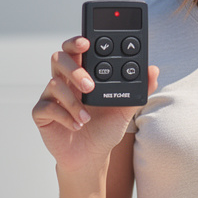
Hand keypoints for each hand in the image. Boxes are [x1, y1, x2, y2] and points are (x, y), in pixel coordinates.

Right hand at [31, 35, 157, 170]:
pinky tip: (77, 125)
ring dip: (73, 101)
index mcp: (82, 73)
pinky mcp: (43, 114)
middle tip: (89, 85)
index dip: (77, 41)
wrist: (92, 156)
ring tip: (87, 117)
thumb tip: (154, 70)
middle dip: (74, 68)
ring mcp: (52, 97)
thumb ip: (139, 90)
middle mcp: (65, 81)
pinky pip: (46, 108)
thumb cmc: (105, 128)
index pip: (75, 49)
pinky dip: (64, 116)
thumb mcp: (125, 110)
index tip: (86, 42)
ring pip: (54, 84)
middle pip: (59, 58)